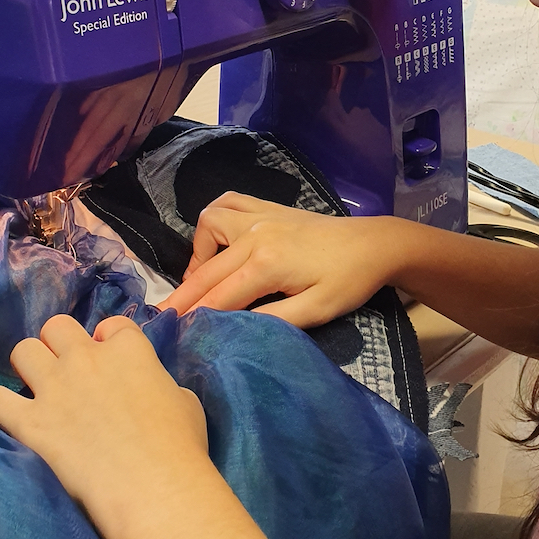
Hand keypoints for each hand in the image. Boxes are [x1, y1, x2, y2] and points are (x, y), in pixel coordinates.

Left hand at [0, 314, 209, 530]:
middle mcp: (86, 358)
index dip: (109, 340)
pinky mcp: (31, 422)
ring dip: (28, 366)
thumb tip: (153, 391)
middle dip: (59, 345)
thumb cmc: (180, 448)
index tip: (108, 358)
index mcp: (129, 350)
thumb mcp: (185, 403)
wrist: (154, 489)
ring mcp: (55, 388)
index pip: (112, 325)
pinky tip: (0, 411)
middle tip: (67, 371)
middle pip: (57, 327)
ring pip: (23, 350)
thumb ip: (161, 385)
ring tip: (36, 387)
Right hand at [158, 193, 405, 327]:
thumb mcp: (316, 311)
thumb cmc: (348, 281)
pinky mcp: (267, 207)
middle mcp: (255, 233)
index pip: (219, 297)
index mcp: (267, 263)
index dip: (193, 317)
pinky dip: (214, 220)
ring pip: (209, 224)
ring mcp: (259, 215)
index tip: (171, 334)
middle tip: (164, 316)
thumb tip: (231, 330)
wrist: (374, 244)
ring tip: (203, 278)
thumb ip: (272, 321)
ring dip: (198, 252)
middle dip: (183, 294)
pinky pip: (227, 203)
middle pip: (206, 268)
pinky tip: (217, 239)